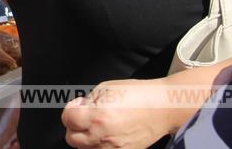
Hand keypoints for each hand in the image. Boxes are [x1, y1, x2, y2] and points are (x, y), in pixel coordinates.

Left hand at [62, 79, 181, 148]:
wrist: (163, 108)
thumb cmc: (138, 94)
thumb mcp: (107, 88)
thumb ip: (89, 100)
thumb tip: (79, 108)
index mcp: (98, 116)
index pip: (68, 119)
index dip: (71, 109)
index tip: (79, 104)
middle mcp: (103, 136)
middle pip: (72, 138)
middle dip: (74, 125)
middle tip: (84, 115)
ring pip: (85, 148)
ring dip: (85, 137)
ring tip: (97, 124)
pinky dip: (99, 144)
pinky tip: (107, 132)